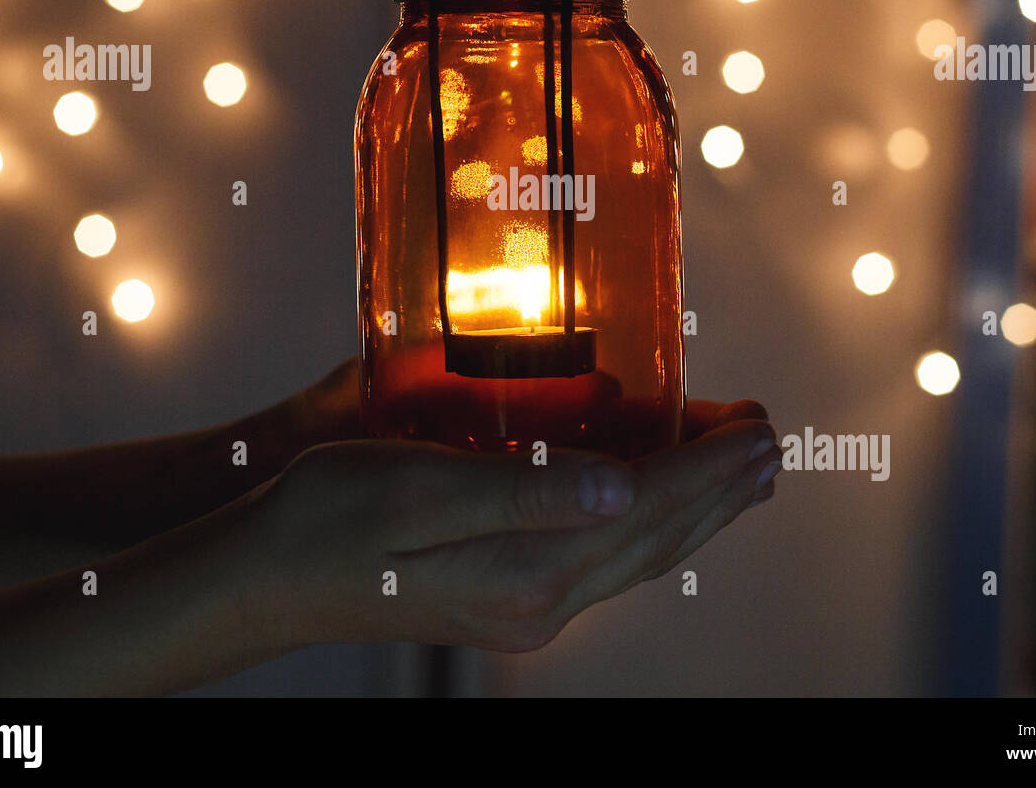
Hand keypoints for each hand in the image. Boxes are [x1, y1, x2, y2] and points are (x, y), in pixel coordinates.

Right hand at [253, 398, 778, 651]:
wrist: (264, 576)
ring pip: (634, 552)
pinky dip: (643, 521)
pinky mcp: (504, 596)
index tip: (763, 430)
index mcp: (528, 569)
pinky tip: (648, 499)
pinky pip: (601, 555)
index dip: (711, 467)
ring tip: (738, 474)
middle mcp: (539, 599)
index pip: (647, 509)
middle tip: (771, 444)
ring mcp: (524, 605)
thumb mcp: (422, 486)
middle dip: (719, 489)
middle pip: (655, 537)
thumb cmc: (329, 516)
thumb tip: (624, 482)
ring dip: (692, 509)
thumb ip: (529, 488)